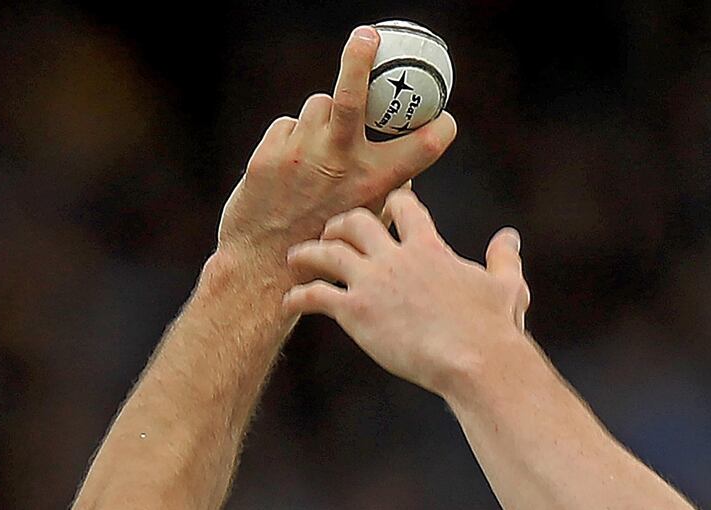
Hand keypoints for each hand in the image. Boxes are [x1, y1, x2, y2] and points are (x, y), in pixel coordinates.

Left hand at [217, 26, 456, 256]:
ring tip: (318, 151)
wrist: (264, 271)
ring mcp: (302, 156)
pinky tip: (290, 170)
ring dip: (323, 119)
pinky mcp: (270, 155)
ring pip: (319, 105)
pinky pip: (289, 125)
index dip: (441, 128)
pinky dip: (293, 139)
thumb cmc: (326, 251)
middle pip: (353, 96)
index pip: (425, 144)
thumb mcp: (371, 225)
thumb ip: (390, 193)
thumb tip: (407, 174)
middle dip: (361, 59)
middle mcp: (341, 164)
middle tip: (368, 36)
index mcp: (377, 183)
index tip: (445, 121)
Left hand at [283, 188, 530, 395]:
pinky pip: (315, 296)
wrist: (475, 360)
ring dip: (308, 253)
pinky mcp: (356, 312)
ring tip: (296, 259)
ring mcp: (373, 283)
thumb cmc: (494, 327)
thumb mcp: (506, 286)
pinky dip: (298, 297)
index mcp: (428, 247)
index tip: (383, 206)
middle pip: (355, 220)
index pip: (403, 205)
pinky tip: (290, 303)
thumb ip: (503, 258)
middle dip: (339, 222)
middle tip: (329, 232)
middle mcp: (395, 257)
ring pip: (326, 252)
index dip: (391, 201)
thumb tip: (509, 237)